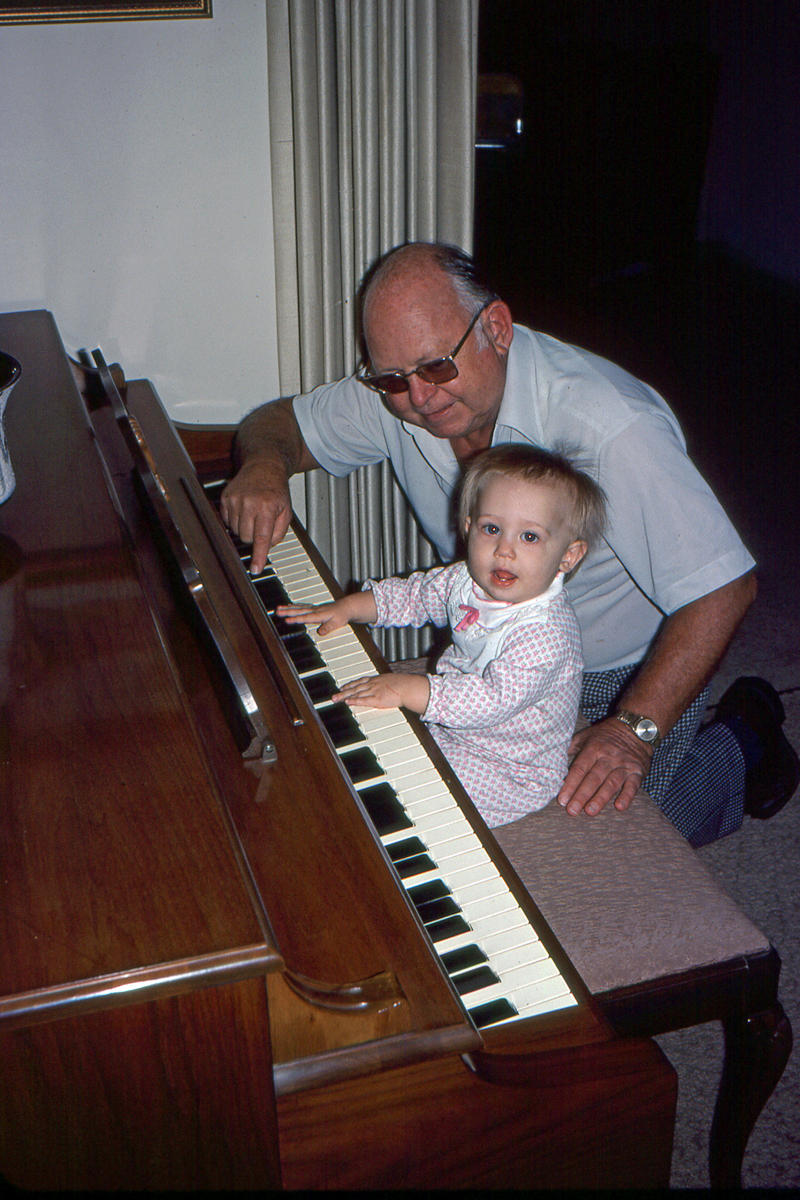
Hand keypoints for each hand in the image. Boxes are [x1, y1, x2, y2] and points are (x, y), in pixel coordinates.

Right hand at [219, 458, 291, 574]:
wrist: (263, 466)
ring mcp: (235, 500)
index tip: (255, 569)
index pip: (262, 537)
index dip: (258, 555)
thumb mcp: (286, 511)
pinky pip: (227, 521)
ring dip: (245, 528)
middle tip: (261, 523)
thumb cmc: (276, 490)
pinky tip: (244, 510)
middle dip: (255, 536)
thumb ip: (278, 532)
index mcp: (267, 507)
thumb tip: (266, 547)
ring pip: (236, 531)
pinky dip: (236, 520)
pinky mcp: (226, 498)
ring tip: (253, 513)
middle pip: (247, 537)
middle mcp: (249, 503)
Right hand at [275, 601, 349, 636]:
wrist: (347, 607)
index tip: (287, 620)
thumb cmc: (342, 615)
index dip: (296, 619)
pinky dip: (294, 606)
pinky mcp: (314, 608)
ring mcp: (314, 608)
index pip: (305, 617)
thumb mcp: (337, 623)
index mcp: (319, 615)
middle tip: (277, 612)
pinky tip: (289, 606)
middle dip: (287, 612)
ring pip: (298, 607)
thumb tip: (319, 632)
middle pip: (299, 611)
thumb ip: (328, 627)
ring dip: (288, 608)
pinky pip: (302, 606)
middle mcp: (315, 610)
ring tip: (278, 608)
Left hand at [335, 672, 429, 714]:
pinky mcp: (376, 699)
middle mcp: (373, 684)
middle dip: (343, 691)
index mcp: (377, 679)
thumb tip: (388, 686)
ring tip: (336, 699)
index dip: (350, 684)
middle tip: (334, 695)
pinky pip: (363, 700)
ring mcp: (374, 691)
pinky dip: (354, 701)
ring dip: (345, 696)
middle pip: (355, 687)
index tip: (343, 687)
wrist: (408, 687)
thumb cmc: (404, 685)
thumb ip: (387, 683)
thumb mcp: (393, 681)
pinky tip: (348, 702)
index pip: (360, 681)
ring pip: (356, 693)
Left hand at [557, 718, 653, 815]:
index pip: (580, 768)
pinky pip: (633, 785)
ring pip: (611, 783)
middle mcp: (608, 757)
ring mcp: (624, 765)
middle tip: (572, 810)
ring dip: (600, 798)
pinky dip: (627, 796)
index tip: (562, 799)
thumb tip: (554, 761)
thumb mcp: (587, 736)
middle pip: (593, 778)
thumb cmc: (606, 736)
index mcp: (593, 748)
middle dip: (582, 795)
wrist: (636, 729)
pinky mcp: (637, 772)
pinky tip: (619, 807)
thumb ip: (571, 747)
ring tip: (590, 811)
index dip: (570, 784)